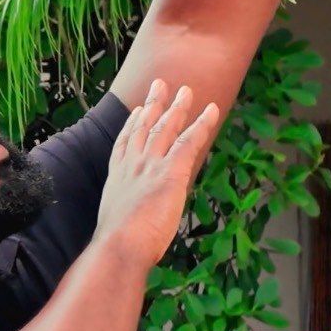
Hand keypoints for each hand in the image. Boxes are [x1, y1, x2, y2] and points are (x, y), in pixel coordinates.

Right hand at [97, 80, 219, 267]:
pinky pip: (190, 141)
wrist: (120, 245)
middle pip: (144, 127)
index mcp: (118, 177)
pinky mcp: (172, 172)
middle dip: (154, 104)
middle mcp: (133, 165)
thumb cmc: (118, 244)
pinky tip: (211, 111)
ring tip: (186, 91)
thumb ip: (131, 213)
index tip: (138, 110)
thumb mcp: (119, 223)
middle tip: (160, 85)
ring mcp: (151, 166)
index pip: (125, 143)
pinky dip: (203, 124)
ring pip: (166, 128)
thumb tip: (139, 222)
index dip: (132, 124)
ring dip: (177, 107)